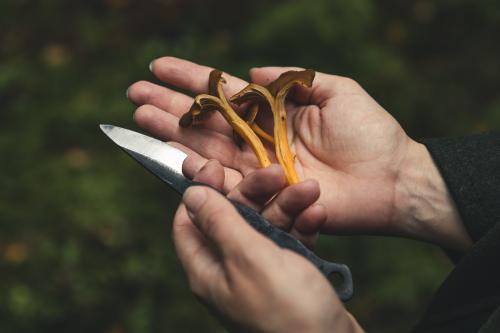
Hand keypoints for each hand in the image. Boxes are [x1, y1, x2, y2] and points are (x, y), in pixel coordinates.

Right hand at [128, 57, 470, 250]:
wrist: (391, 179)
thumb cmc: (371, 133)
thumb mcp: (336, 90)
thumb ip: (292, 78)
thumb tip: (250, 72)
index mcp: (273, 111)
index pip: (224, 92)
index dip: (191, 78)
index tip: (159, 65)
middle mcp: (259, 138)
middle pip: (205, 120)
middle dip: (169, 105)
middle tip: (134, 93)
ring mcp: (258, 167)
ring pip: (204, 148)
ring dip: (171, 132)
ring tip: (141, 116)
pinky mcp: (263, 194)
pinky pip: (222, 180)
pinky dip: (194, 167)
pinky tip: (169, 151)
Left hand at [173, 185, 363, 332]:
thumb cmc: (287, 309)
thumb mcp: (249, 258)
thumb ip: (220, 223)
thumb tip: (191, 193)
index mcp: (208, 269)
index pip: (188, 222)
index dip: (201, 192)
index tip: (218, 167)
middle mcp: (229, 269)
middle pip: (233, 217)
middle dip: (256, 193)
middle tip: (278, 173)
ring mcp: (260, 272)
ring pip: (266, 225)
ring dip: (287, 206)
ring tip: (310, 190)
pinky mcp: (288, 275)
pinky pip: (290, 241)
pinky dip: (302, 226)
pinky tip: (318, 215)